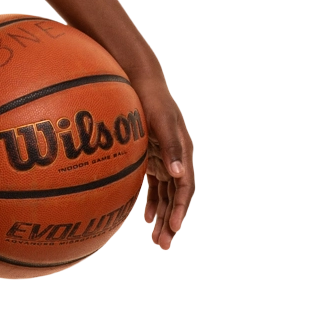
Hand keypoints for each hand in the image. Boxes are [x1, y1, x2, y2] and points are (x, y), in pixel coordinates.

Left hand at [134, 79, 194, 249]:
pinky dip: (153, 203)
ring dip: (163, 218)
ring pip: (167, 196)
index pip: (186, 188)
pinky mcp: (153, 158)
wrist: (141, 80)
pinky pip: (157, 186)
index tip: (173, 228)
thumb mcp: (161, 120)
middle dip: (172, 222)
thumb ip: (171, 147)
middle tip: (163, 246)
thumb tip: (179, 174)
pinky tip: (146, 218)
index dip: (180, 209)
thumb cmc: (152, 99)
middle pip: (178, 197)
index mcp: (184, 152)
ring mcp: (166, 159)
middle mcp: (178, 159)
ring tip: (157, 241)